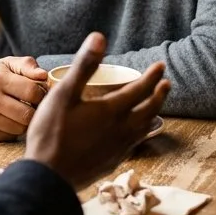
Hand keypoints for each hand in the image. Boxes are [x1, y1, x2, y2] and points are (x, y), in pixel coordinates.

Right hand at [0, 56, 48, 138]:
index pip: (33, 91)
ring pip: (20, 128)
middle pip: (28, 114)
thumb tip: (43, 75)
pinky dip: (13, 130)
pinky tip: (9, 120)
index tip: (40, 94)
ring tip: (20, 112)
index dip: (42, 94)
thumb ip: (27, 65)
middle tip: (33, 105)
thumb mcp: (7, 64)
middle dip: (35, 110)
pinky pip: (9, 136)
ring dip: (25, 122)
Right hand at [24, 32, 168, 190]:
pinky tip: (135, 135)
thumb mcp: (63, 94)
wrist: (48, 178)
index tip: (161, 66)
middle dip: (159, 95)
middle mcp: (121, 130)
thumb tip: (99, 37)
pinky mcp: (112, 162)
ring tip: (156, 108)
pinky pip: (135, 144)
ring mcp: (118, 148)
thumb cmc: (51, 133)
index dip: (152, 76)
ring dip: (153, 114)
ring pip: (144, 128)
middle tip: (166, 84)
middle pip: (148, 109)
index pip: (140, 89)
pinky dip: (141, 134)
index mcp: (111, 110)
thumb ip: (83, 66)